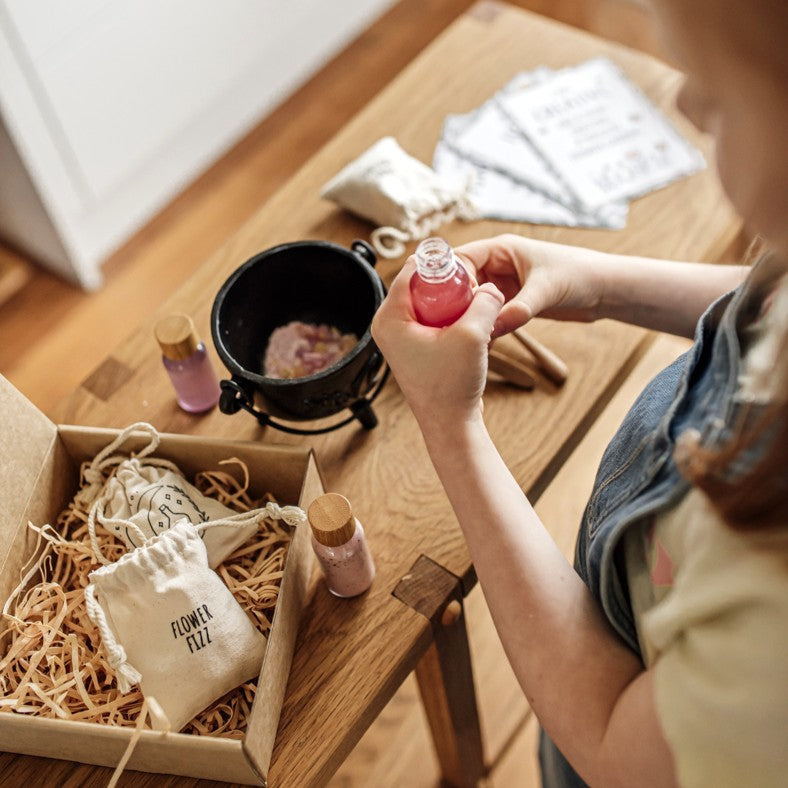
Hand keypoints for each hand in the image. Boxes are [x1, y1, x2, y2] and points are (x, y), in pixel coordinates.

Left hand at [371, 257, 503, 432]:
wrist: (451, 425)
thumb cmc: (451, 387)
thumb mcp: (473, 335)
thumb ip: (485, 302)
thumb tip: (491, 287)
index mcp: (388, 319)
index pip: (411, 272)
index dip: (440, 266)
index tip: (465, 267)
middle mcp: (389, 327)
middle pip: (421, 287)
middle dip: (449, 286)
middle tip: (473, 290)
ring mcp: (402, 339)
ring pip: (431, 304)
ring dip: (455, 304)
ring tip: (475, 311)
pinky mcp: (417, 349)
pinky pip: (436, 321)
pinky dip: (455, 320)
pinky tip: (472, 328)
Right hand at [455, 234, 607, 336]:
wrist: (606, 291)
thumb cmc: (581, 275)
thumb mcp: (547, 290)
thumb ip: (519, 309)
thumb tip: (492, 328)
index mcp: (501, 249)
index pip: (461, 259)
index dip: (450, 280)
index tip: (446, 305)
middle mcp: (498, 265)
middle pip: (462, 282)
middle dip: (455, 303)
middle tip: (449, 327)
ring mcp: (504, 286)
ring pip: (474, 302)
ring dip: (469, 318)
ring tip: (460, 340)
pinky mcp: (512, 304)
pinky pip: (489, 316)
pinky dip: (484, 328)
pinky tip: (479, 346)